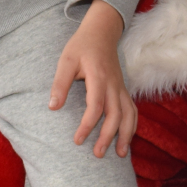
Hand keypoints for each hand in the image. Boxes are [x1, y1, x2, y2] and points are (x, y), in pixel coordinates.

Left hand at [50, 0, 137, 158]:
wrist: (102, 31)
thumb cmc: (81, 46)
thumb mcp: (65, 60)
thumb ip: (60, 83)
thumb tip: (53, 107)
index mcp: (99, 76)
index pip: (96, 106)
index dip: (88, 125)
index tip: (77, 140)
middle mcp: (114, 84)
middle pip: (116, 114)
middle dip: (108, 136)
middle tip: (97, 154)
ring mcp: (121, 86)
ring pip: (129, 113)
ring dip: (126, 134)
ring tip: (120, 155)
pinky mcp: (123, 88)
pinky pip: (132, 109)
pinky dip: (132, 125)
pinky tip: (127, 139)